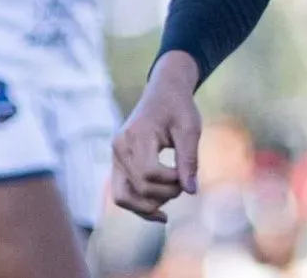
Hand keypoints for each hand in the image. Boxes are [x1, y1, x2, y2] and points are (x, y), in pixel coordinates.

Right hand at [113, 51, 202, 221]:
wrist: (163, 91)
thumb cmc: (179, 107)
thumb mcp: (190, 128)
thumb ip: (189, 159)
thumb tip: (191, 191)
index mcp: (136, 136)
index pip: (149, 173)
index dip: (171, 181)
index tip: (186, 174)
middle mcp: (119, 148)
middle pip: (139, 187)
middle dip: (165, 193)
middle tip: (184, 183)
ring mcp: (115, 157)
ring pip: (123, 197)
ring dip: (149, 206)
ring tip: (172, 202)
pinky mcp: (118, 164)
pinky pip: (123, 193)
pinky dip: (139, 205)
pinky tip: (160, 214)